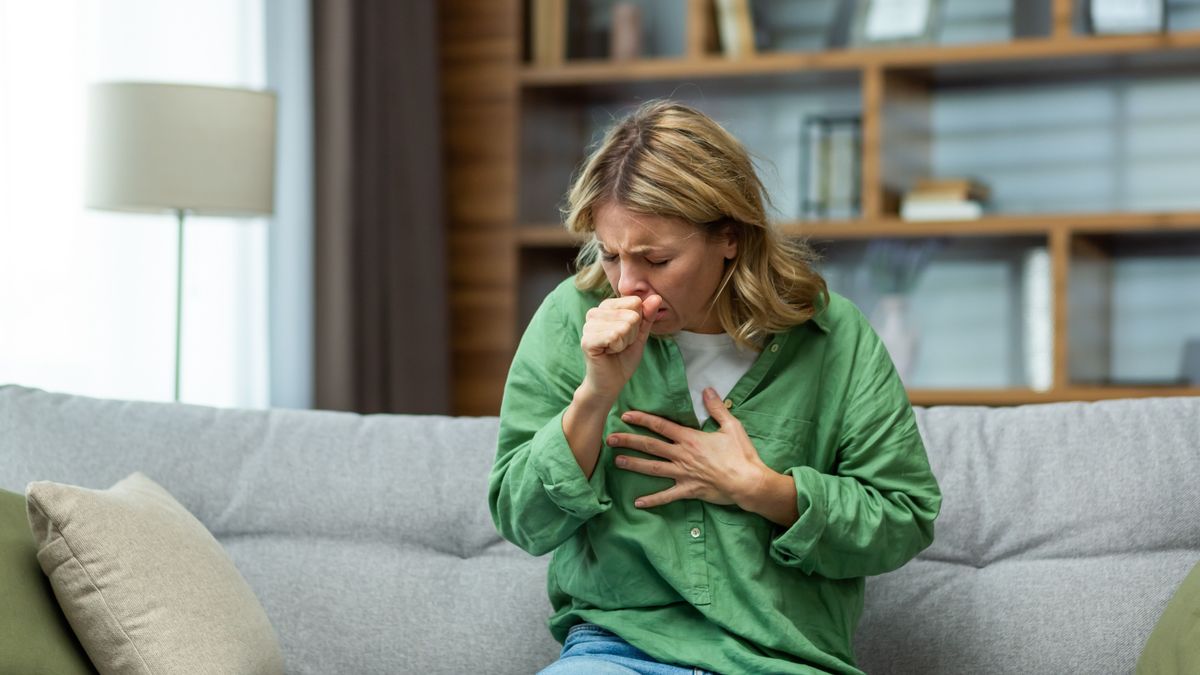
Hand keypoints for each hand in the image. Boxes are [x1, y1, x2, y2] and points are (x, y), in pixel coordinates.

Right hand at [579, 294, 661, 400]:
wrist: (611, 382)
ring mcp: (588, 326)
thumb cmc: (623, 357)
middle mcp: (594, 312)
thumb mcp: (640, 334)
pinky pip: (614, 336)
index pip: (635, 302)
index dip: (637, 323)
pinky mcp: (586, 340)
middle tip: (620, 345)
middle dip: (632, 335)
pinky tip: (608, 352)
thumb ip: (648, 316)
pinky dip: (617, 347)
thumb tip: (656, 298)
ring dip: (624, 342)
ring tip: (614, 349)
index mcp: (606, 307)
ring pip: (624, 326)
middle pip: (631, 315)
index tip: (627, 335)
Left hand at [608, 387, 771, 509]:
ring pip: (653, 468)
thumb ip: (717, 408)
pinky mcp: (688, 490)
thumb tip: (708, 390)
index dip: (642, 419)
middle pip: (650, 446)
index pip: (661, 426)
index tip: (626, 415)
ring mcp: (683, 474)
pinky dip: (652, 500)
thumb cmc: (741, 454)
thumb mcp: (731, 426)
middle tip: (610, 439)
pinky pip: (667, 496)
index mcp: (690, 438)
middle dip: (629, 441)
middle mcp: (682, 455)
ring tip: (617, 462)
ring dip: (633, 465)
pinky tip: (637, 503)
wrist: (748, 482)